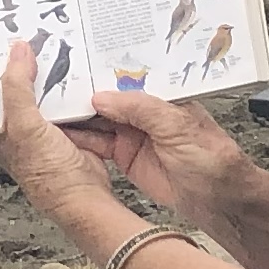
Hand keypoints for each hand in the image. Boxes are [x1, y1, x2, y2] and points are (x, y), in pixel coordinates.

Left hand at [0, 43, 125, 238]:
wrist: (86, 194)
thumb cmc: (47, 176)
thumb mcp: (23, 126)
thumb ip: (17, 89)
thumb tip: (16, 53)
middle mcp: (18, 126)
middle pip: (14, 87)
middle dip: (19, 64)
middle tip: (22, 32)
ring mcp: (44, 124)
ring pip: (43, 89)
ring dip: (48, 72)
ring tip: (48, 41)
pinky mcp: (70, 123)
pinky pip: (68, 97)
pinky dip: (72, 84)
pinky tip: (74, 67)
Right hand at [58, 81, 252, 226]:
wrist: (222, 202)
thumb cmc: (214, 160)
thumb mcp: (179, 127)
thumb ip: (142, 109)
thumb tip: (103, 97)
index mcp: (160, 95)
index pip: (123, 77)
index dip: (98, 72)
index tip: (71, 66)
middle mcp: (145, 112)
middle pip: (105, 98)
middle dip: (79, 93)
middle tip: (48, 87)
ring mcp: (134, 135)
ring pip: (96, 122)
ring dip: (74, 117)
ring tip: (46, 108)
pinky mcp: (126, 157)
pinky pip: (97, 145)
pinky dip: (78, 141)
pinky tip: (60, 133)